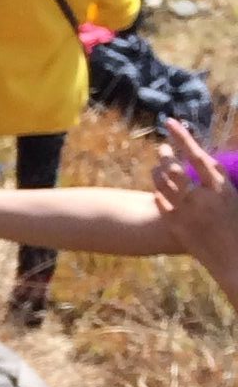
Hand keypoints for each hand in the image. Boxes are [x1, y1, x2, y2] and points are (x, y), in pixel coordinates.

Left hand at [151, 120, 237, 261]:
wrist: (237, 264)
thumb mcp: (236, 200)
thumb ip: (222, 181)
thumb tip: (211, 163)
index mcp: (221, 189)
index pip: (196, 155)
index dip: (182, 137)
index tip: (170, 122)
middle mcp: (202, 199)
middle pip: (174, 168)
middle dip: (165, 154)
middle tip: (162, 148)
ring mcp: (187, 213)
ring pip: (162, 184)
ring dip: (157, 172)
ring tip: (157, 166)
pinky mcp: (177, 227)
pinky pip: (160, 203)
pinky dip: (158, 193)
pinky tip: (158, 189)